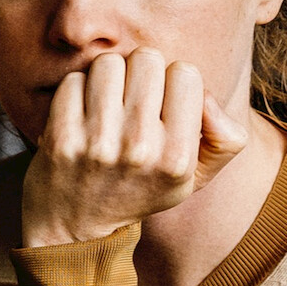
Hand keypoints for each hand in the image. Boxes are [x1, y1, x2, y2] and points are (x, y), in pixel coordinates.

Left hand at [20, 48, 248, 247]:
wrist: (76, 226)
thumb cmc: (140, 189)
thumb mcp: (195, 177)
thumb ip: (225, 138)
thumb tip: (206, 96)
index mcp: (178, 157)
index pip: (185, 72)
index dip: (173, 81)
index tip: (162, 103)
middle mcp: (140, 149)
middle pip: (146, 59)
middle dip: (139, 73)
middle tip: (131, 101)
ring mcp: (97, 144)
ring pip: (108, 63)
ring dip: (107, 78)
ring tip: (107, 105)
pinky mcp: (61, 138)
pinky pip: (73, 80)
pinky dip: (76, 90)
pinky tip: (80, 115)